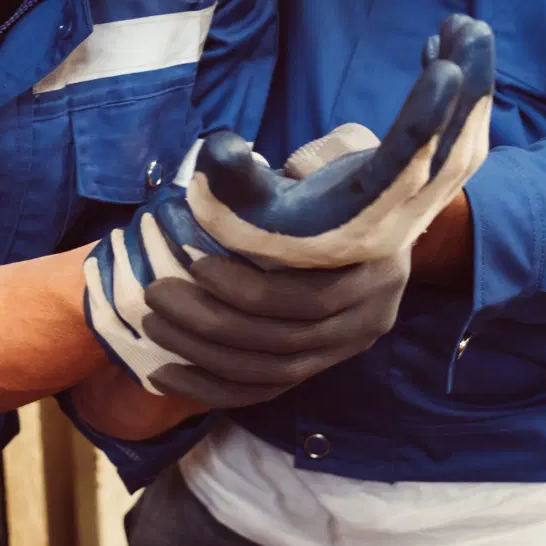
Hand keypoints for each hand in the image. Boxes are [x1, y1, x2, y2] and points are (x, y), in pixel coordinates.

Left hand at [83, 15, 493, 407]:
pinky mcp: (320, 365)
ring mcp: (345, 348)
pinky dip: (212, 388)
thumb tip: (263, 165)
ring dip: (204, 356)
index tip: (195, 261)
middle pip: (282, 342)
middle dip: (211, 322)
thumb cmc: (358, 178)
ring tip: (154, 325)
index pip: (309, 298)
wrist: (391, 215)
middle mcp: (368, 320)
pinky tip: (164, 374)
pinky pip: (263, 391)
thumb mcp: (350, 153)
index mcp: (377, 270)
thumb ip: (320, 159)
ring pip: (270, 374)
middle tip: (156, 295)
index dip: (247, 286)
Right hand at [187, 14, 493, 267]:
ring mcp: (417, 208)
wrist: (282, 265)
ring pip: (464, 148)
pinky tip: (441, 53)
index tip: (446, 69)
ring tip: (466, 28)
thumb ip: (222, 175)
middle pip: (453, 154)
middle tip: (473, 28)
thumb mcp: (224, 207)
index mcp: (358, 220)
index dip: (427, 119)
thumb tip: (225, 144)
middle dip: (470, 90)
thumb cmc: (252, 227)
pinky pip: (455, 144)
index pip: (404, 166)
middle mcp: (399, 219)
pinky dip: (460, 101)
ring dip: (474, 89)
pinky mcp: (421, 193)